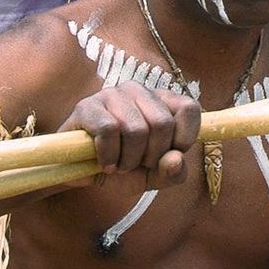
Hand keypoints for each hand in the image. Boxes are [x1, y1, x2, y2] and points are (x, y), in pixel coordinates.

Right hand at [67, 81, 198, 183]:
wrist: (79, 174)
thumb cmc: (120, 168)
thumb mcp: (153, 177)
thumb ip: (173, 172)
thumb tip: (176, 158)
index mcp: (160, 101)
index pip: (188, 108)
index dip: (182, 139)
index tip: (166, 156)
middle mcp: (138, 91)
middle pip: (162, 124)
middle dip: (151, 156)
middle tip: (136, 164)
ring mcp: (111, 94)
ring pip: (135, 129)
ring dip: (128, 160)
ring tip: (119, 164)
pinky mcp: (87, 106)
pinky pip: (108, 131)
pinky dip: (109, 156)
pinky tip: (105, 163)